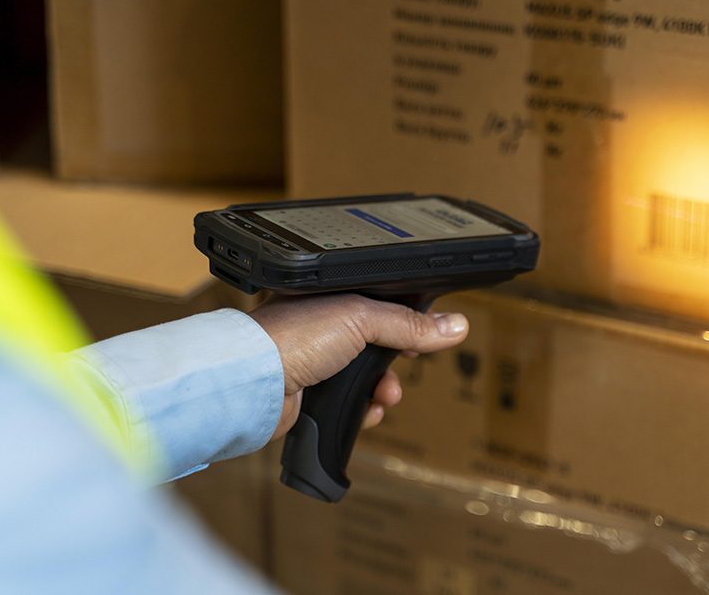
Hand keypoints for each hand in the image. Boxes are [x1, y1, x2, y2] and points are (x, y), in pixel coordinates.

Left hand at [251, 294, 468, 440]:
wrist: (253, 383)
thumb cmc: (291, 337)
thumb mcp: (361, 318)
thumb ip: (409, 323)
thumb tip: (455, 325)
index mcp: (332, 297)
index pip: (382, 306)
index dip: (406, 322)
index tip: (425, 335)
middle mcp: (323, 327)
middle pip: (377, 345)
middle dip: (396, 362)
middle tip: (406, 366)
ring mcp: (316, 362)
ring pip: (365, 379)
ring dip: (382, 390)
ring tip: (383, 397)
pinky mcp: (311, 395)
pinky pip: (349, 405)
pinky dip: (363, 410)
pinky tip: (365, 412)